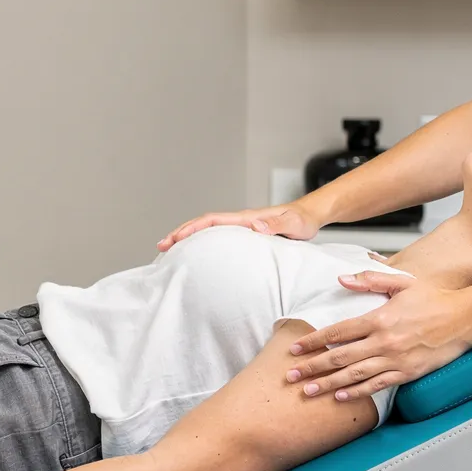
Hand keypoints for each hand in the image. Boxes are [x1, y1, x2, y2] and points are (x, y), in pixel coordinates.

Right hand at [157, 203, 320, 250]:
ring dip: (188, 237)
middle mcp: (241, 221)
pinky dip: (202, 243)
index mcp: (246, 218)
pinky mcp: (245, 235)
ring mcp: (241, 227)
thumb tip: (254, 227)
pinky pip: (218, 238)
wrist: (310, 216)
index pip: (212, 221)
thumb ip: (277, 225)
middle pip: (203, 224)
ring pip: (208, 231)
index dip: (191, 228)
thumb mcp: (294, 225)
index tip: (174, 238)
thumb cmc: (303, 221)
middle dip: (181, 233)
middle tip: (161, 246)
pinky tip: (197, 254)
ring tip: (170, 250)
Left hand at [285, 274, 471, 401]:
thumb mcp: (403, 282)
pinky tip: (340, 397)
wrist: (466, 318)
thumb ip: (370, 280)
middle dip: (312, 367)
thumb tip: (341, 278)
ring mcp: (395, 359)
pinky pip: (377, 385)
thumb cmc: (435, 298)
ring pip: (354, 375)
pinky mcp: (408, 373)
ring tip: (308, 391)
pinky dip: (357, 393)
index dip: (313, 341)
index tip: (295, 348)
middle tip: (290, 376)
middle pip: (339, 357)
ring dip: (328, 384)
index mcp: (379, 317)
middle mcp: (384, 341)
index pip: (338, 331)